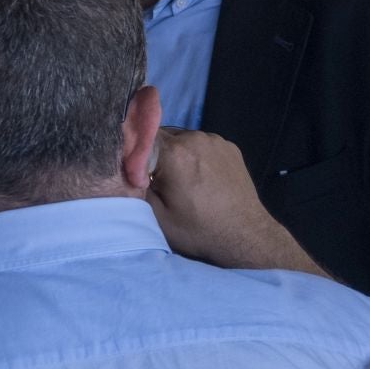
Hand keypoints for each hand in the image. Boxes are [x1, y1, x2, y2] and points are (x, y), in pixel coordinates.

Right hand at [146, 129, 326, 277]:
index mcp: (175, 152)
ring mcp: (217, 140)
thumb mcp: (156, 215)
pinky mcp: (230, 146)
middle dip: (154, 153)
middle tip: (155, 180)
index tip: (134, 170)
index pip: (142, 136)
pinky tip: (199, 179)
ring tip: (179, 182)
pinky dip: (195, 156)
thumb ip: (136, 186)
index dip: (134, 152)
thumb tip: (126, 167)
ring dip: (175, 154)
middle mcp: (197, 138)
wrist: (243, 233)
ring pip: (183, 139)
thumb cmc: (197, 229)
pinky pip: (202, 144)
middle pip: (162, 135)